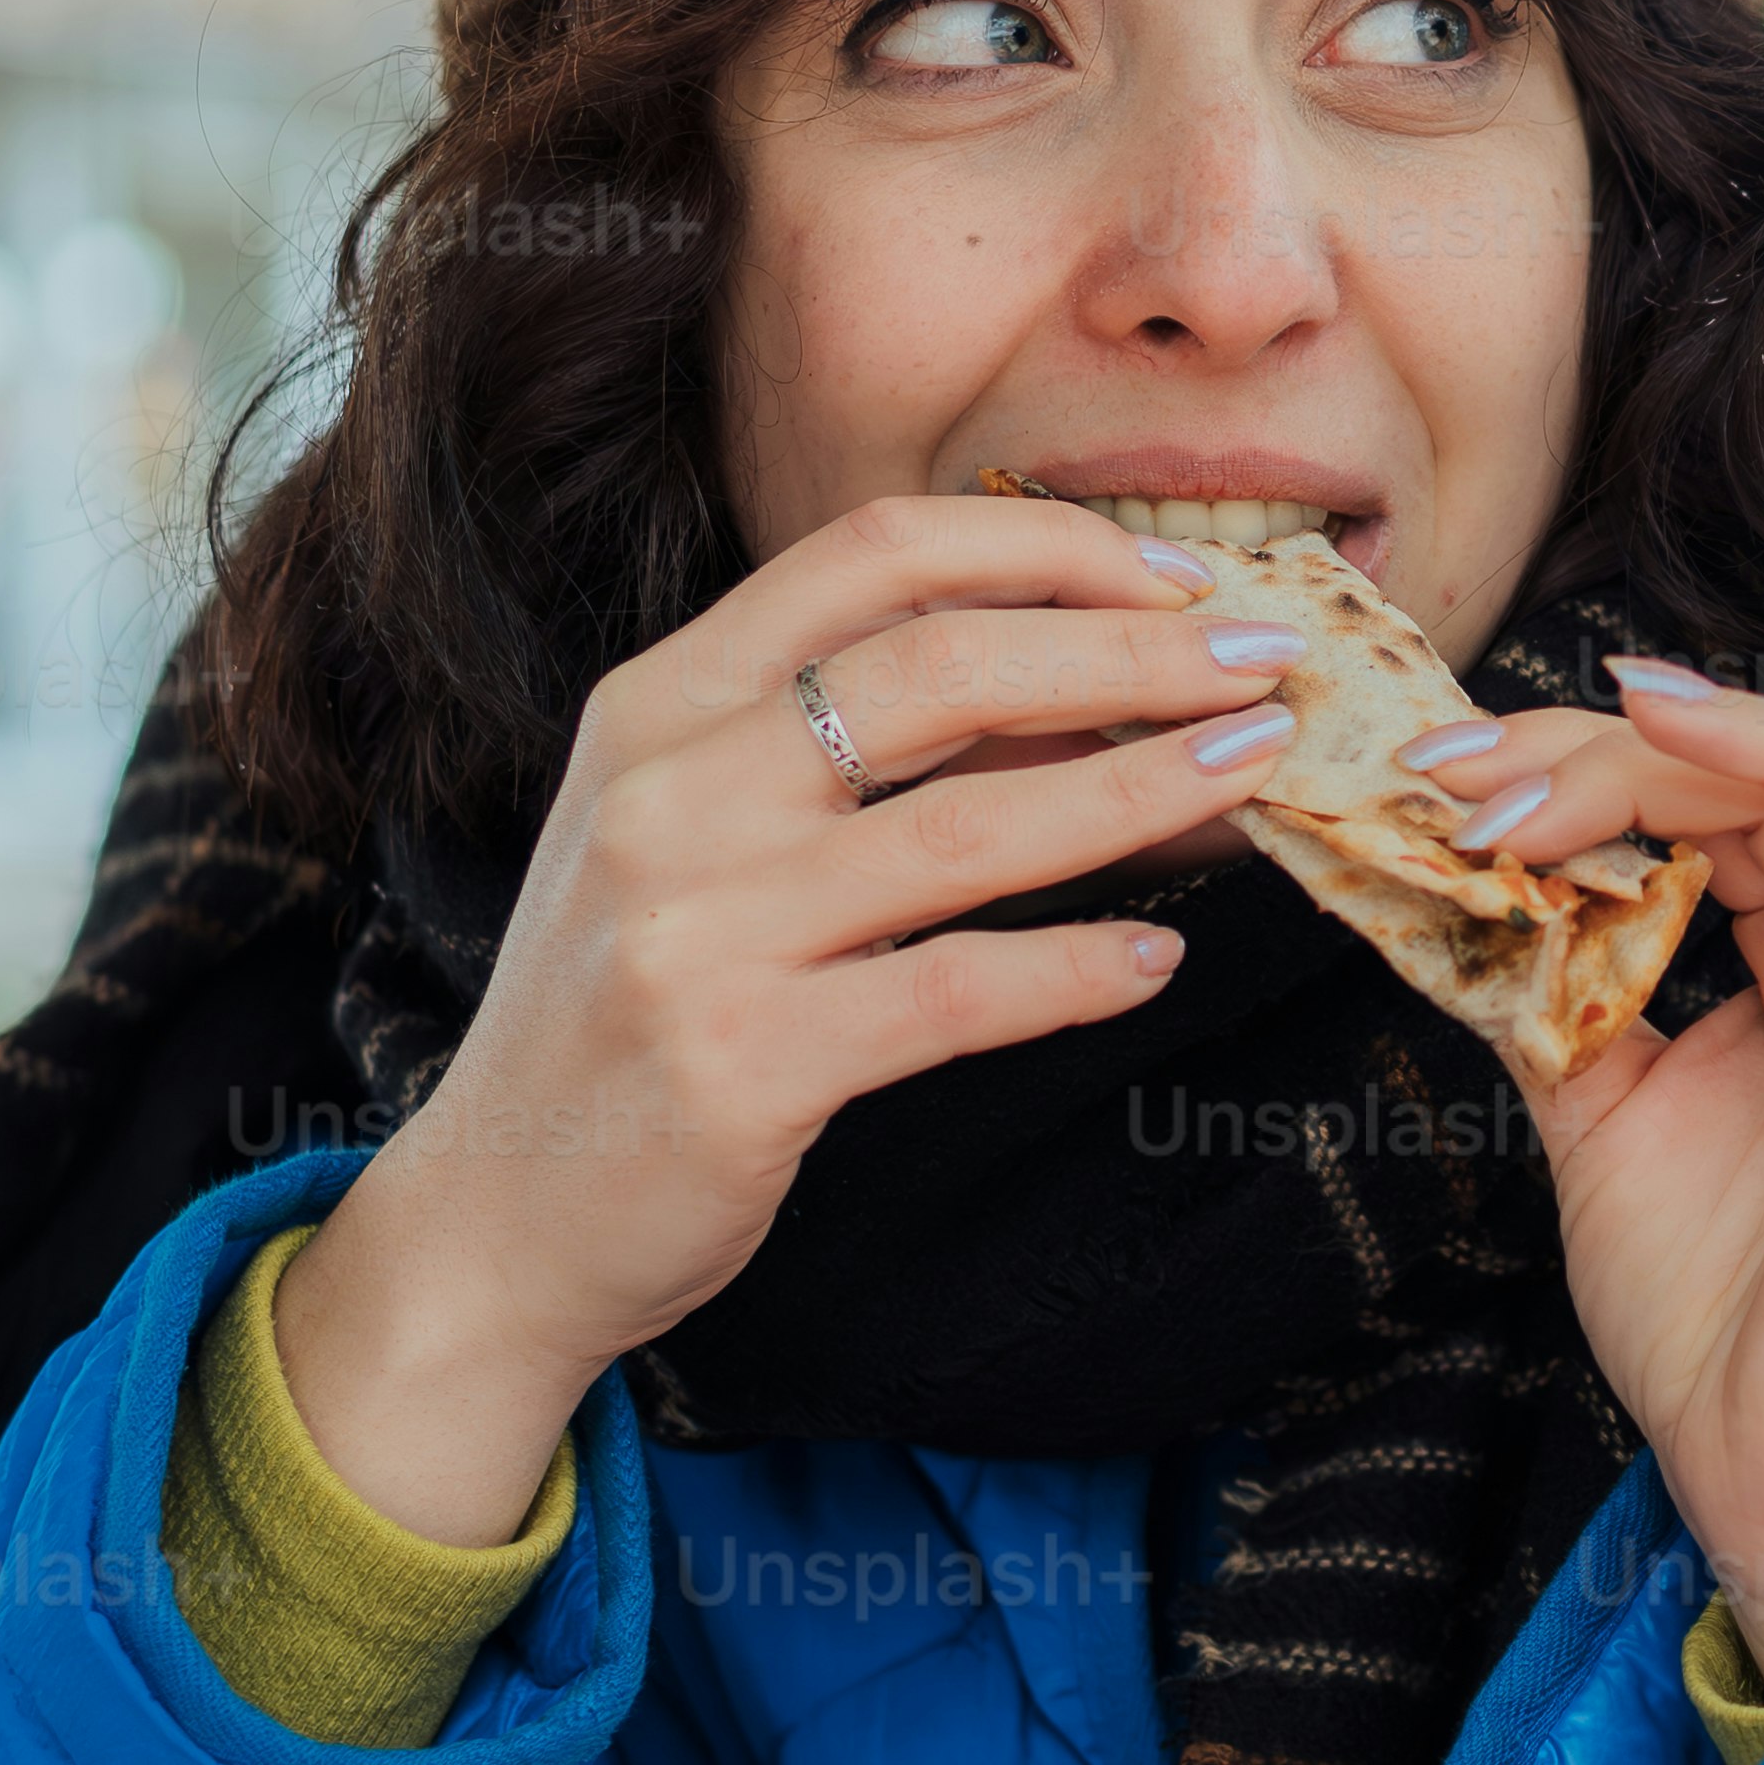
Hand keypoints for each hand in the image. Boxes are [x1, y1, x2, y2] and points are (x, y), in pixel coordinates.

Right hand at [283, 497, 1289, 1537]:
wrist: (498, 1216)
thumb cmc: (634, 1008)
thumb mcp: (708, 837)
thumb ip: (866, 755)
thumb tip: (1102, 691)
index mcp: (658, 702)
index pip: (870, 557)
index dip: (1044, 548)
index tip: (1176, 577)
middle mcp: (666, 791)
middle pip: (943, 665)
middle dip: (1133, 653)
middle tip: (1265, 665)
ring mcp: (695, 926)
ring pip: (968, 824)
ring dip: (1140, 788)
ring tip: (1256, 773)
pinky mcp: (739, 1062)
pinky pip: (954, 991)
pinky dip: (1074, 970)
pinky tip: (1153, 960)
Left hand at [1424, 658, 1763, 1689]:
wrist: (1738, 1463)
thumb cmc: (1696, 1296)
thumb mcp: (1591, 1112)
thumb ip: (1557, 992)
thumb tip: (1472, 872)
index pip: (1725, 799)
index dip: (1595, 762)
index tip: (1451, 772)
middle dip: (1641, 752)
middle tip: (1487, 773)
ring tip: (1642, 740)